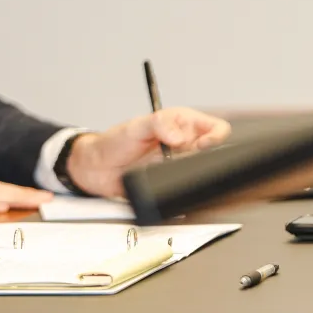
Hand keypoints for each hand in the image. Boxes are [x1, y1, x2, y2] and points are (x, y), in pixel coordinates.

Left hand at [66, 108, 230, 196]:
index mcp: (181, 123)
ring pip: (202, 171)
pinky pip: (187, 188)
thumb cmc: (114, 141)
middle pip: (213, 152)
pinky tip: (167, 183)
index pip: (214, 127)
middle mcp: (184, 144)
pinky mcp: (172, 182)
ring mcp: (179, 164)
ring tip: (168, 169)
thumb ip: (158, 124)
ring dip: (190, 172)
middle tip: (181, 158)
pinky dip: (183, 189)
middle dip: (203, 157)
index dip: (215, 136)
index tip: (203, 144)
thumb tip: (178, 135)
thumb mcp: (135, 127)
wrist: (97, 169)